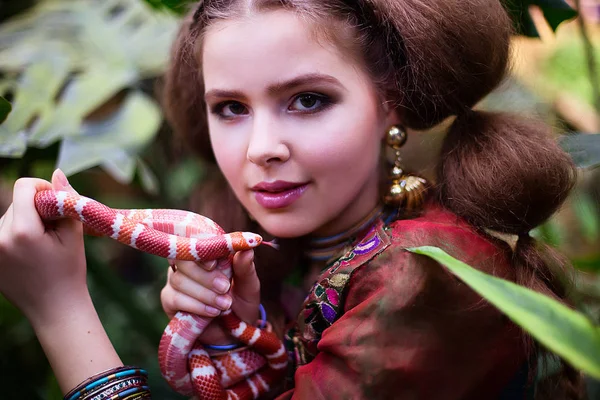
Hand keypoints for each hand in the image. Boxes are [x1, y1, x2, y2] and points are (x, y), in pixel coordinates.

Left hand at [0, 170, 85, 326]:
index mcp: (21, 230)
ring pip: (9, 217)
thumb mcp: (74, 235)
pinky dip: (16, 235)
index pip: (23, 187)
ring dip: (25, 222)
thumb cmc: (69, 271)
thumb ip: (65, 201)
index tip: (56, 203)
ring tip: (42, 247)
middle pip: (16, 203)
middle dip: (36, 209)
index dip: (42, 188)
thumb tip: (56, 172)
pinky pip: (2, 232)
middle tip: (54, 232)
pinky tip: (30, 254)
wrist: (54, 309)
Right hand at [161, 249, 260, 344]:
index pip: (197, 238)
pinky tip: (212, 313)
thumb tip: (248, 247)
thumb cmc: (241, 303)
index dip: (202, 248)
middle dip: (205, 275)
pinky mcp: (169, 299)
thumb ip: (246, 268)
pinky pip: (176, 297)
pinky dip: (196, 305)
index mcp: (208, 252)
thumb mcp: (249, 286)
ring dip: (204, 293)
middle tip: (225, 288)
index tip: (214, 263)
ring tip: (224, 305)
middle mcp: (189, 262)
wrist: (232, 334)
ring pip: (180, 279)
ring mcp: (176, 279)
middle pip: (183, 258)